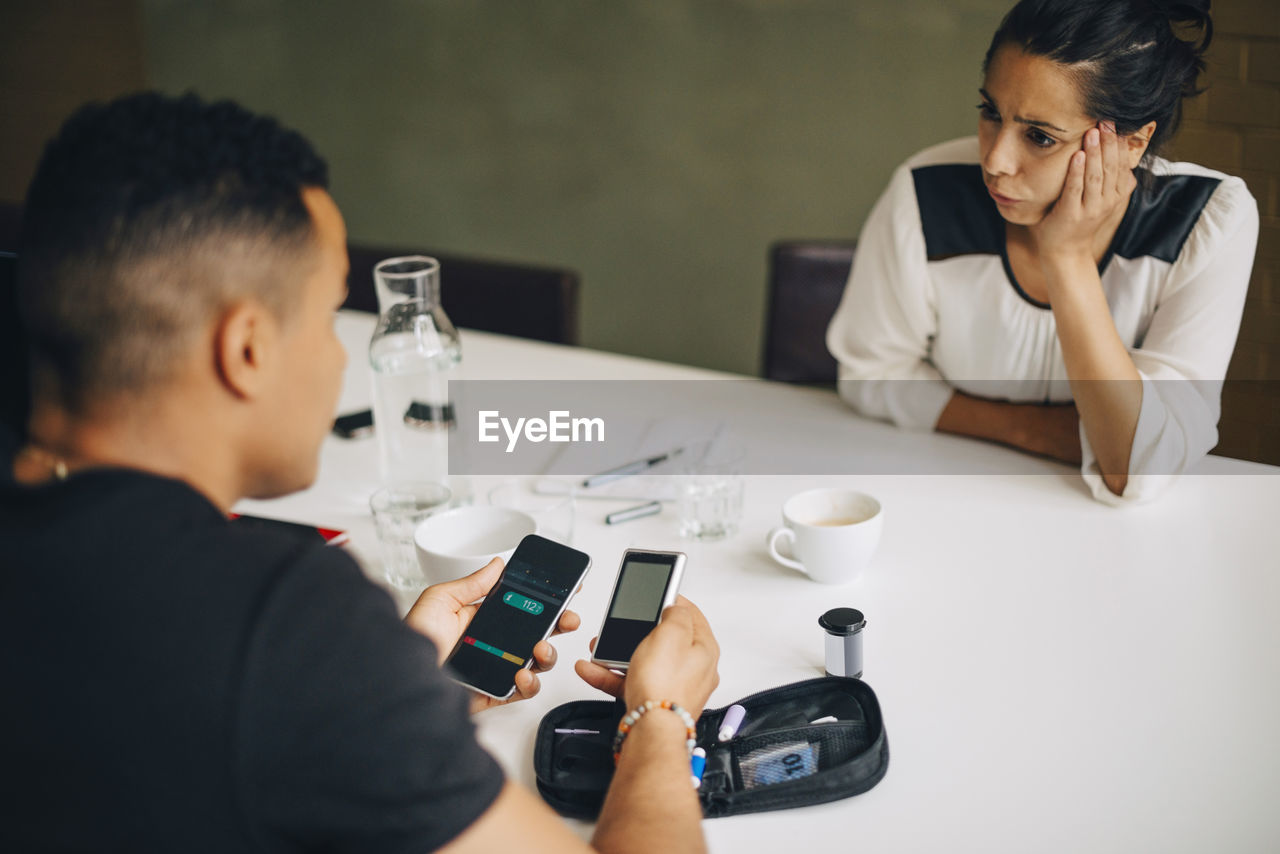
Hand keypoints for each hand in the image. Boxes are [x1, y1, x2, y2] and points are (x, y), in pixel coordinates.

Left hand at [405, 557, 580, 713]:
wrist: (399, 677)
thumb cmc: (413, 638)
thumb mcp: (440, 599)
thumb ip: (472, 584)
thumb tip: (498, 564)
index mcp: (482, 619)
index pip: (522, 607)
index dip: (545, 600)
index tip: (564, 591)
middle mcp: (493, 644)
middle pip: (537, 633)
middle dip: (559, 624)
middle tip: (568, 619)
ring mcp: (496, 668)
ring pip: (536, 662)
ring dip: (548, 654)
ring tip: (541, 648)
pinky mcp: (494, 693)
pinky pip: (522, 690)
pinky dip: (530, 683)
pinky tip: (523, 673)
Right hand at [574, 596, 719, 714]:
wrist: (650, 731)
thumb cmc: (665, 686)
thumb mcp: (672, 633)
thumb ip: (676, 614)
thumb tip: (676, 607)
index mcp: (704, 650)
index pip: (694, 617)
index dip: (676, 602)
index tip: (662, 595)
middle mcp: (693, 671)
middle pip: (666, 641)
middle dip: (640, 630)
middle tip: (627, 623)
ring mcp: (673, 688)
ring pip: (643, 662)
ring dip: (619, 653)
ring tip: (599, 647)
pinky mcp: (654, 703)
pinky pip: (629, 682)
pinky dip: (610, 675)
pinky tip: (592, 669)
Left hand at [1034, 121, 1135, 263]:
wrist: (1065, 252)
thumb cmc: (1079, 220)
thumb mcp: (1099, 198)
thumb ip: (1107, 179)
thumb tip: (1116, 150)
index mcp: (1116, 195)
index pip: (1122, 164)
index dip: (1120, 144)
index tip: (1117, 123)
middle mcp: (1107, 202)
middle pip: (1112, 167)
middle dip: (1109, 143)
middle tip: (1106, 120)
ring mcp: (1090, 209)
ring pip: (1096, 176)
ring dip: (1095, 153)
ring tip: (1092, 132)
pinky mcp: (1071, 214)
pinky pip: (1075, 189)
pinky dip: (1077, 171)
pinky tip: (1077, 155)